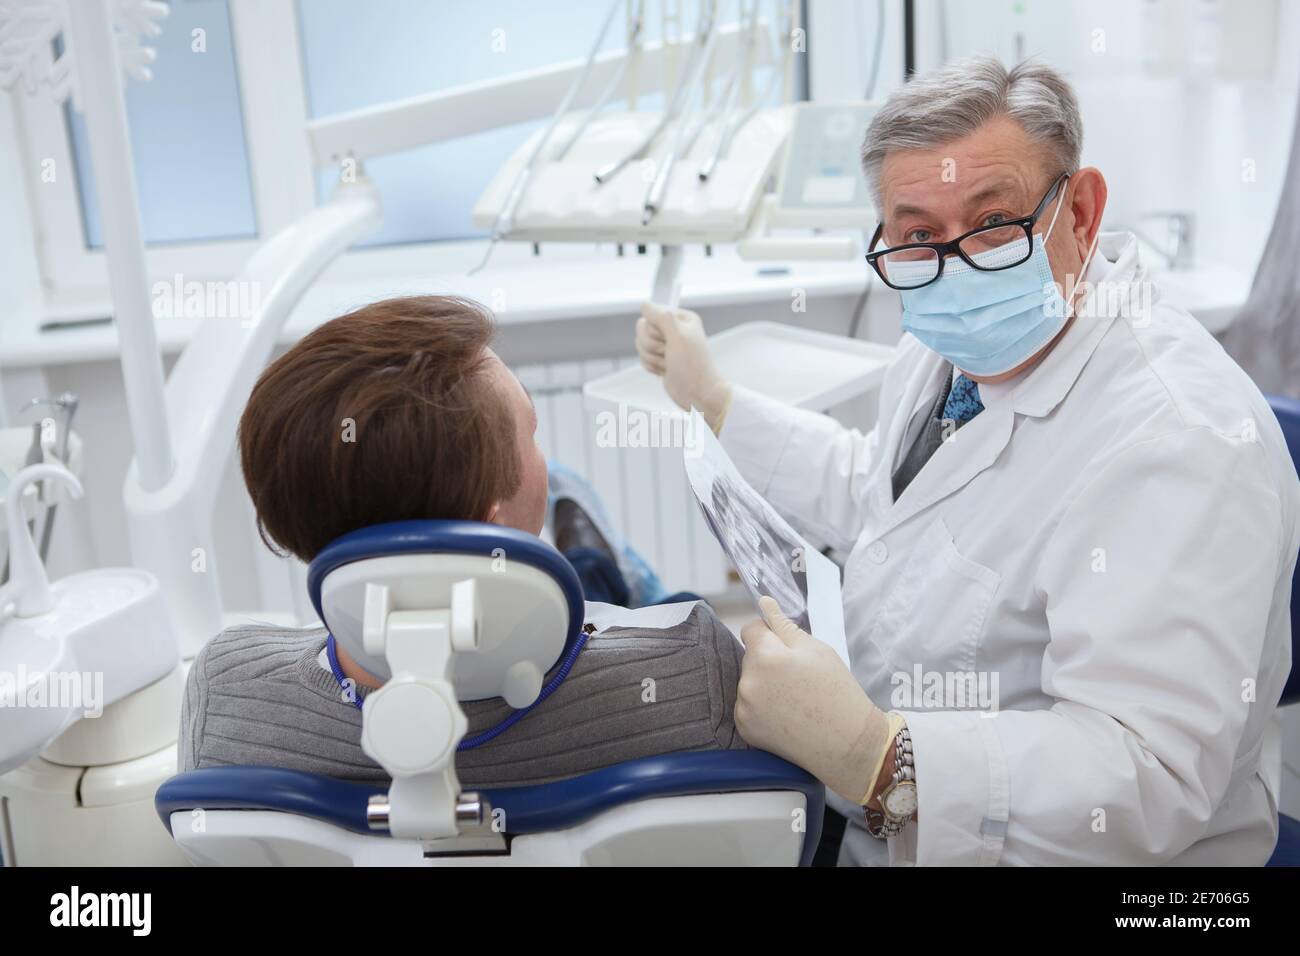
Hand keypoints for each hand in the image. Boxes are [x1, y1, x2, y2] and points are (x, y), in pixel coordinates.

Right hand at [636, 301, 732, 433]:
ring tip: (669, 363)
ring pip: (641, 344)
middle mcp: (674, 330)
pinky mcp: (660, 359)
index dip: (654, 329)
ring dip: (652, 357)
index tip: (667, 339)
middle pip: (643, 329)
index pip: (651, 314)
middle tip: (668, 353)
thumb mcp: (678, 336)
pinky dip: (651, 366)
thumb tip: (644, 305)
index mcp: (681, 319)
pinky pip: (643, 358)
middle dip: (652, 345)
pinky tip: (665, 370)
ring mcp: (666, 345)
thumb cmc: (693, 366)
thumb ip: (661, 316)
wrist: (697, 393)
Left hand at [737, 596, 895, 805]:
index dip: (771, 634)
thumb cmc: (837, 693)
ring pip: (749, 680)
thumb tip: (764, 603)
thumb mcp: (817, 650)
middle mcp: (748, 682)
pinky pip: (747, 704)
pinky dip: (761, 706)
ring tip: (795, 699)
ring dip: (764, 683)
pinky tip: (786, 715)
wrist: (848, 744)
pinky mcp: (745, 727)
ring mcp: (744, 707)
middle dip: (768, 660)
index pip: (750, 629)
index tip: (788, 649)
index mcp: (765, 657)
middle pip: (750, 657)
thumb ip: (784, 625)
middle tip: (799, 678)